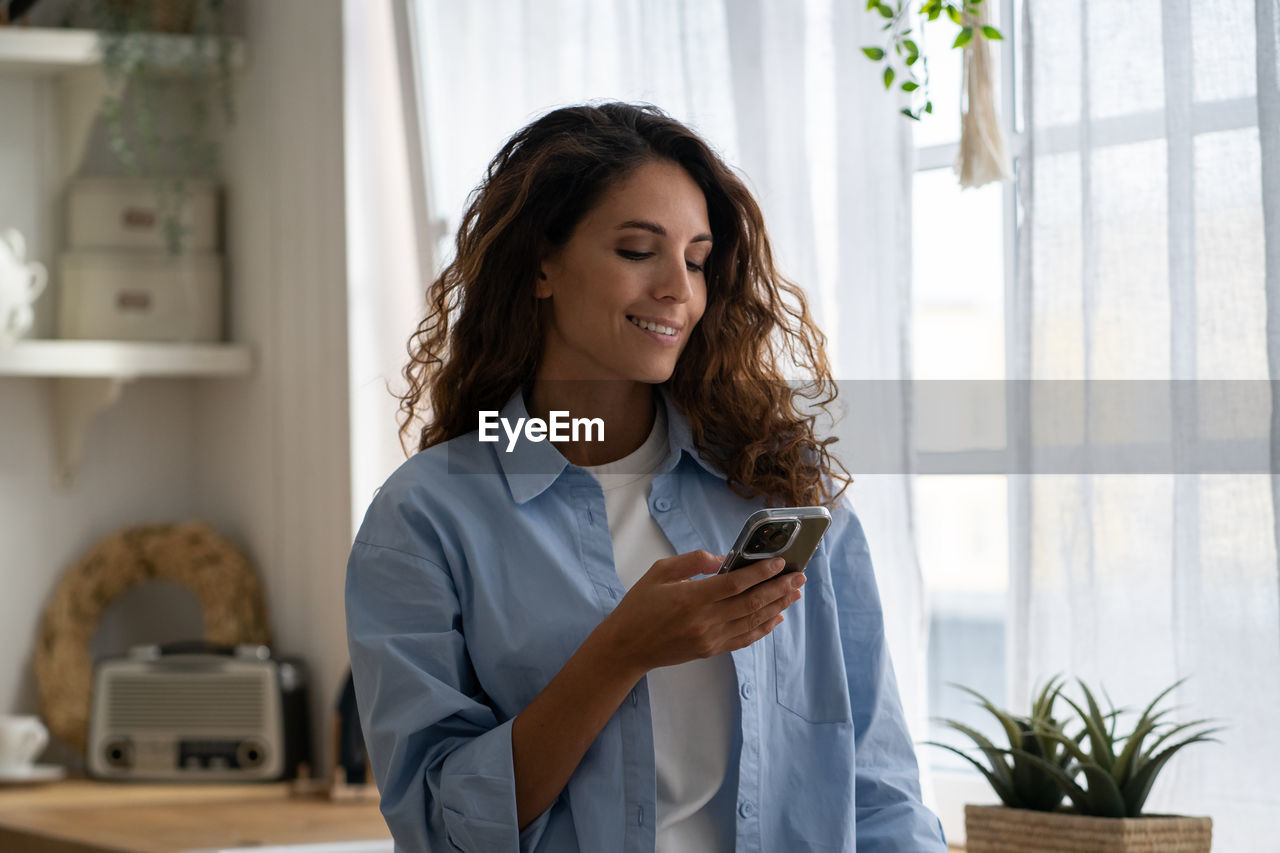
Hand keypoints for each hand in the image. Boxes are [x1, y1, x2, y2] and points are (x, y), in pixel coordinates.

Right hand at [597, 549, 805, 675]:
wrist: (626, 647)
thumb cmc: (640, 605)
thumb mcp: (659, 572)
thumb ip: (693, 562)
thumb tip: (724, 559)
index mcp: (691, 598)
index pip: (736, 584)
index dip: (761, 573)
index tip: (781, 562)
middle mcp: (705, 620)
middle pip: (751, 603)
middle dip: (779, 588)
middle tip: (799, 576)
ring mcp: (710, 638)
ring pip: (753, 622)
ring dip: (777, 606)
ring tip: (795, 593)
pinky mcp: (710, 650)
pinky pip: (744, 639)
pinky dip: (763, 628)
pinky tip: (777, 617)